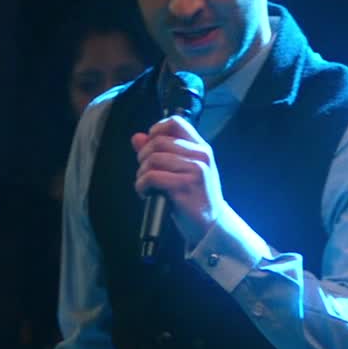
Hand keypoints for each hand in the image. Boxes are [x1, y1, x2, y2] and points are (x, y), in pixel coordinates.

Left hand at [132, 115, 222, 244]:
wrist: (210, 225)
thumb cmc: (193, 198)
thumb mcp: (181, 171)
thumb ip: (160, 152)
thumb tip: (137, 137)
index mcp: (201, 148)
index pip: (176, 122)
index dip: (156, 130)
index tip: (149, 146)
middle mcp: (200, 156)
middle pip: (158, 141)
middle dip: (143, 156)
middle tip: (144, 172)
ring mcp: (195, 171)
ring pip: (153, 159)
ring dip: (141, 173)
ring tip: (145, 185)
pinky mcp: (185, 187)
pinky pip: (152, 177)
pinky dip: (142, 185)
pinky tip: (145, 193)